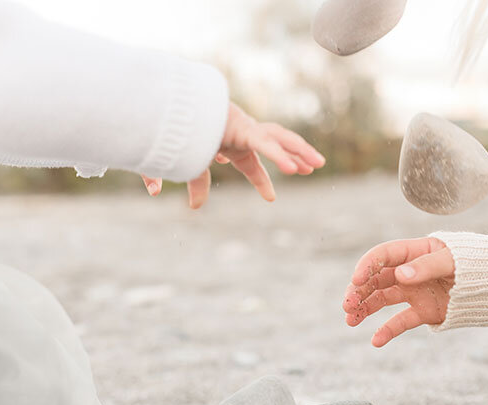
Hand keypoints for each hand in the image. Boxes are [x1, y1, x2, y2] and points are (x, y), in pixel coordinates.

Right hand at [142, 102, 324, 208]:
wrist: (170, 114)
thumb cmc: (178, 134)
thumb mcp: (190, 166)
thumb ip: (197, 185)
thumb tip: (195, 207)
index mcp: (229, 143)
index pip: (250, 163)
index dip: (261, 180)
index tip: (271, 197)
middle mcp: (241, 133)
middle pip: (274, 144)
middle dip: (293, 155)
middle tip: (310, 168)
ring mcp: (244, 128)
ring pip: (280, 138)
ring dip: (300, 150)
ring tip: (317, 164)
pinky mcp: (243, 129)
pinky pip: (266, 144)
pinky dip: (280, 156)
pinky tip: (294, 169)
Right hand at [343, 237, 454, 346]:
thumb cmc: (477, 265)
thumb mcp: (454, 261)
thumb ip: (427, 266)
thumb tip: (402, 276)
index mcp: (415, 252)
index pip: (383, 256)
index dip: (367, 266)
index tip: (356, 279)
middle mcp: (410, 271)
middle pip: (376, 279)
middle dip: (358, 291)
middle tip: (346, 305)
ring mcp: (415, 292)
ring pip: (381, 299)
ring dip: (364, 308)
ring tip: (350, 320)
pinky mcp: (423, 311)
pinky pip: (401, 321)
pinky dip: (388, 331)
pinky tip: (375, 341)